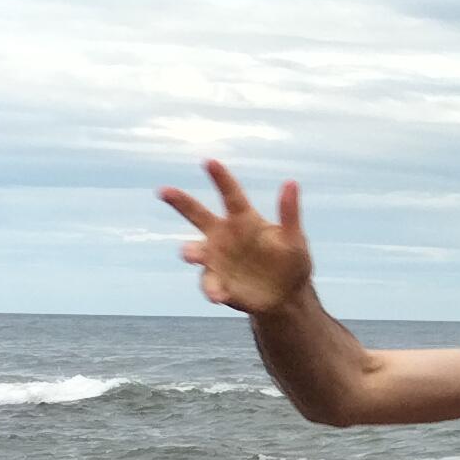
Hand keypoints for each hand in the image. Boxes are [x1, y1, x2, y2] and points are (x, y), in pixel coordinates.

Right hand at [158, 160, 315, 314]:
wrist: (287, 297)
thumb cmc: (292, 262)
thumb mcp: (295, 240)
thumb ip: (290, 213)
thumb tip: (291, 182)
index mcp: (244, 220)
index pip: (230, 195)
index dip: (220, 179)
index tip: (209, 161)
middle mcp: (223, 236)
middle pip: (197, 214)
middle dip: (180, 201)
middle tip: (164, 191)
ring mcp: (216, 258)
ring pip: (195, 250)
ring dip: (192, 252)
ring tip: (194, 257)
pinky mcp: (216, 282)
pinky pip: (209, 284)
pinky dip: (212, 289)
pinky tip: (219, 297)